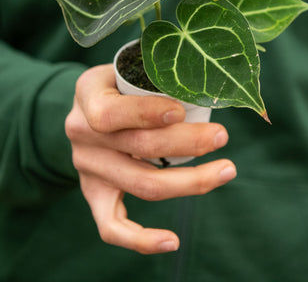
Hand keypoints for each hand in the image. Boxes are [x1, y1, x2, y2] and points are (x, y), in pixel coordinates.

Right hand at [65, 64, 235, 253]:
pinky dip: (140, 239)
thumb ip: (155, 74)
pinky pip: (111, 226)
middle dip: (187, 143)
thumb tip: (205, 85)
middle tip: (221, 136)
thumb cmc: (118, 84)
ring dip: (189, 181)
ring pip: (141, 184)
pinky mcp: (94, 193)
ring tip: (225, 170)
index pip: (112, 112)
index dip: (147, 114)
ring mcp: (87, 167)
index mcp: (88, 95)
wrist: (87, 110)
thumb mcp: (126, 66)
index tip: (181, 112)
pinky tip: (172, 241)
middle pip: (138, 148)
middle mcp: (82, 133)